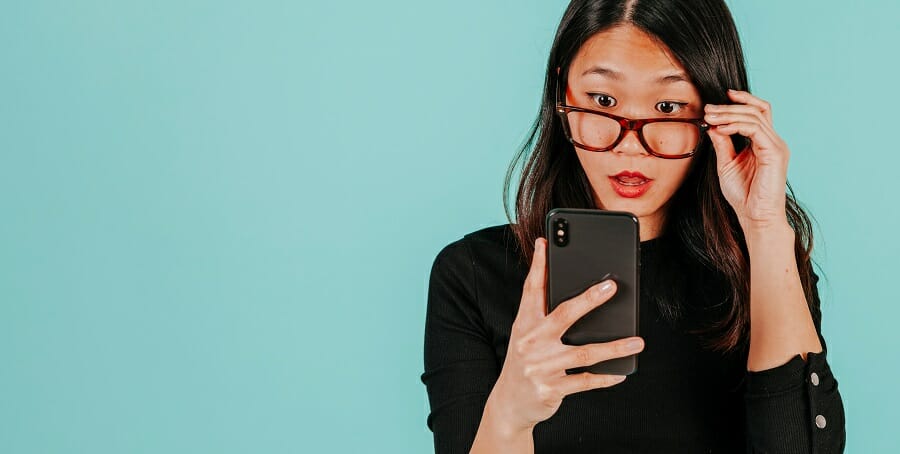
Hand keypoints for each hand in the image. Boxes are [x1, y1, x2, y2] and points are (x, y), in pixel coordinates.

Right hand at [486, 237, 644, 433]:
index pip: (531, 290)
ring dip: (613, 347)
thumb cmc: (525, 360)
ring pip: (583, 353)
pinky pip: (584, 381)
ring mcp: (541, 367)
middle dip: (588, 299)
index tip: (545, 243)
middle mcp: (531, 342)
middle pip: (563, 315)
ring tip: (637, 341)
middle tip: (612, 287)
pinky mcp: (551, 388)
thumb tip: (566, 283)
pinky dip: (605, 378)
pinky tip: (621, 373)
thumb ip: (542, 310)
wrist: (509, 403)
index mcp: (524, 323)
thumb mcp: (526, 333)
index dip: (538, 265)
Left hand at [704, 89, 791, 230]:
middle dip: (729, 107)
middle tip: (707, 109)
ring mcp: (776, 146)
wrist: (755, 217)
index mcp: (763, 142)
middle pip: (755, 110)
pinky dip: (736, 125)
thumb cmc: (744, 195)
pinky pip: (755, 129)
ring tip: (710, 117)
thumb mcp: (726, 164)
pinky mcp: (774, 153)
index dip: (740, 101)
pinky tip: (720, 129)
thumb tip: (713, 125)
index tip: (715, 103)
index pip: (757, 112)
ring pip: (755, 116)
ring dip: (729, 114)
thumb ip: (722, 144)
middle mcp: (773, 141)